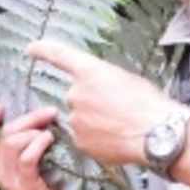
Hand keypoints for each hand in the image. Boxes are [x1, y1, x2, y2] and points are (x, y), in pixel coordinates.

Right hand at [0, 103, 64, 189]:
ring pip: (13, 143)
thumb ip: (27, 147)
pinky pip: (27, 157)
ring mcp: (10, 181)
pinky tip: (50, 140)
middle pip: (5, 134)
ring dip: (35, 131)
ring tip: (51, 133)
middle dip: (28, 118)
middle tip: (49, 113)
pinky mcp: (25, 187)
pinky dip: (39, 144)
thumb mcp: (31, 168)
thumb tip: (41, 118)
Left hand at [26, 40, 176, 168]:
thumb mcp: (127, 79)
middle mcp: (76, 93)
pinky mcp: (79, 141)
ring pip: (81, 119)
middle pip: (77, 96)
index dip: (44, 50)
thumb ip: (104, 81)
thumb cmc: (149, 104)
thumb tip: (100, 92)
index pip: (60, 55)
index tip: (31, 48)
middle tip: (118, 109)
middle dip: (92, 102)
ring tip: (121, 126)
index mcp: (90, 71)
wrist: (157, 135)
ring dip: (95, 122)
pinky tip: (117, 139)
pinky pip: (85, 138)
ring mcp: (76, 119)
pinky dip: (98, 139)